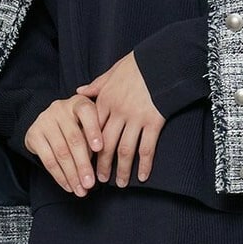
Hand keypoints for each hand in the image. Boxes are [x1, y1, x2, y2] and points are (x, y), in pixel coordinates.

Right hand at [23, 95, 103, 195]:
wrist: (47, 121)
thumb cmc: (77, 125)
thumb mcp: (89, 123)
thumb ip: (97, 135)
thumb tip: (103, 161)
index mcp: (79, 103)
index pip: (87, 114)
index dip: (94, 131)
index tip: (100, 149)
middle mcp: (60, 108)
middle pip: (74, 139)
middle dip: (84, 164)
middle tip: (91, 183)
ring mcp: (45, 121)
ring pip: (61, 153)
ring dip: (72, 175)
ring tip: (81, 190)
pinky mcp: (34, 134)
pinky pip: (48, 160)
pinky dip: (60, 176)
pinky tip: (68, 186)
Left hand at [75, 53, 164, 185]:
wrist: (163, 60)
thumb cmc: (138, 64)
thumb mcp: (112, 71)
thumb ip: (96, 85)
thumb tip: (79, 91)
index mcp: (105, 100)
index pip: (92, 130)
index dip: (87, 148)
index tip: (84, 161)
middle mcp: (118, 112)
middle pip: (105, 144)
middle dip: (101, 165)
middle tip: (98, 180)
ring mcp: (136, 118)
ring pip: (125, 150)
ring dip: (121, 169)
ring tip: (120, 183)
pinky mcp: (154, 122)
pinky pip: (147, 147)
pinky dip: (144, 164)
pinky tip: (142, 176)